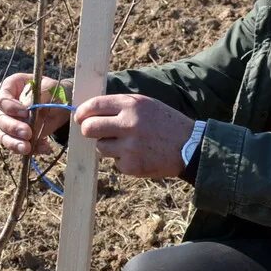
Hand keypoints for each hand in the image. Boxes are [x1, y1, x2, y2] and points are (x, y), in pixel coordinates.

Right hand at [0, 73, 71, 155]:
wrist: (61, 105)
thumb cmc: (52, 91)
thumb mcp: (49, 88)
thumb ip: (38, 95)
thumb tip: (27, 106)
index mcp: (10, 87)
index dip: (9, 106)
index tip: (25, 112)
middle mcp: (4, 106)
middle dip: (12, 128)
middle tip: (27, 133)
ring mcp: (8, 122)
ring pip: (3, 135)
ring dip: (14, 143)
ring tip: (28, 148)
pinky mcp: (16, 137)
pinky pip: (17, 146)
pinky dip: (30, 149)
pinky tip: (43, 147)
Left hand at [71, 94, 193, 178]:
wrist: (190, 147)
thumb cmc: (165, 123)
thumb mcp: (145, 104)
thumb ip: (120, 106)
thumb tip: (90, 111)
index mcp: (131, 105)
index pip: (94, 105)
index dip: (82, 112)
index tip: (79, 117)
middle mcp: (128, 124)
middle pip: (89, 128)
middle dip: (88, 131)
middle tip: (93, 132)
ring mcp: (129, 147)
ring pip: (100, 147)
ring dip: (108, 147)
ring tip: (127, 144)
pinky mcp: (132, 166)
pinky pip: (116, 163)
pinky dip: (123, 160)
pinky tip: (139, 155)